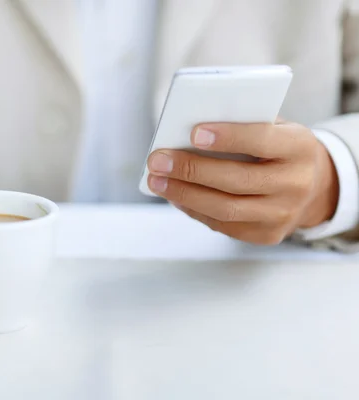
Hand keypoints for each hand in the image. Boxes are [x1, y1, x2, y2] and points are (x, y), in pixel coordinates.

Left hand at [146, 120, 338, 244]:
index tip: (193, 132)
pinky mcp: (266, 235)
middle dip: (191, 170)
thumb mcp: (273, 128)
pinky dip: (193, 209)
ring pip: (225, 208)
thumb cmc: (278, 148)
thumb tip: (186, 130)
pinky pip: (222, 224)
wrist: (313, 187)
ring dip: (184, 194)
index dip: (228, 137)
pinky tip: (174, 195)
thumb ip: (241, 124)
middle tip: (157, 160)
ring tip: (156, 180)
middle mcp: (296, 184)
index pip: (262, 141)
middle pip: (237, 180)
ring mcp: (282, 214)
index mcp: (300, 148)